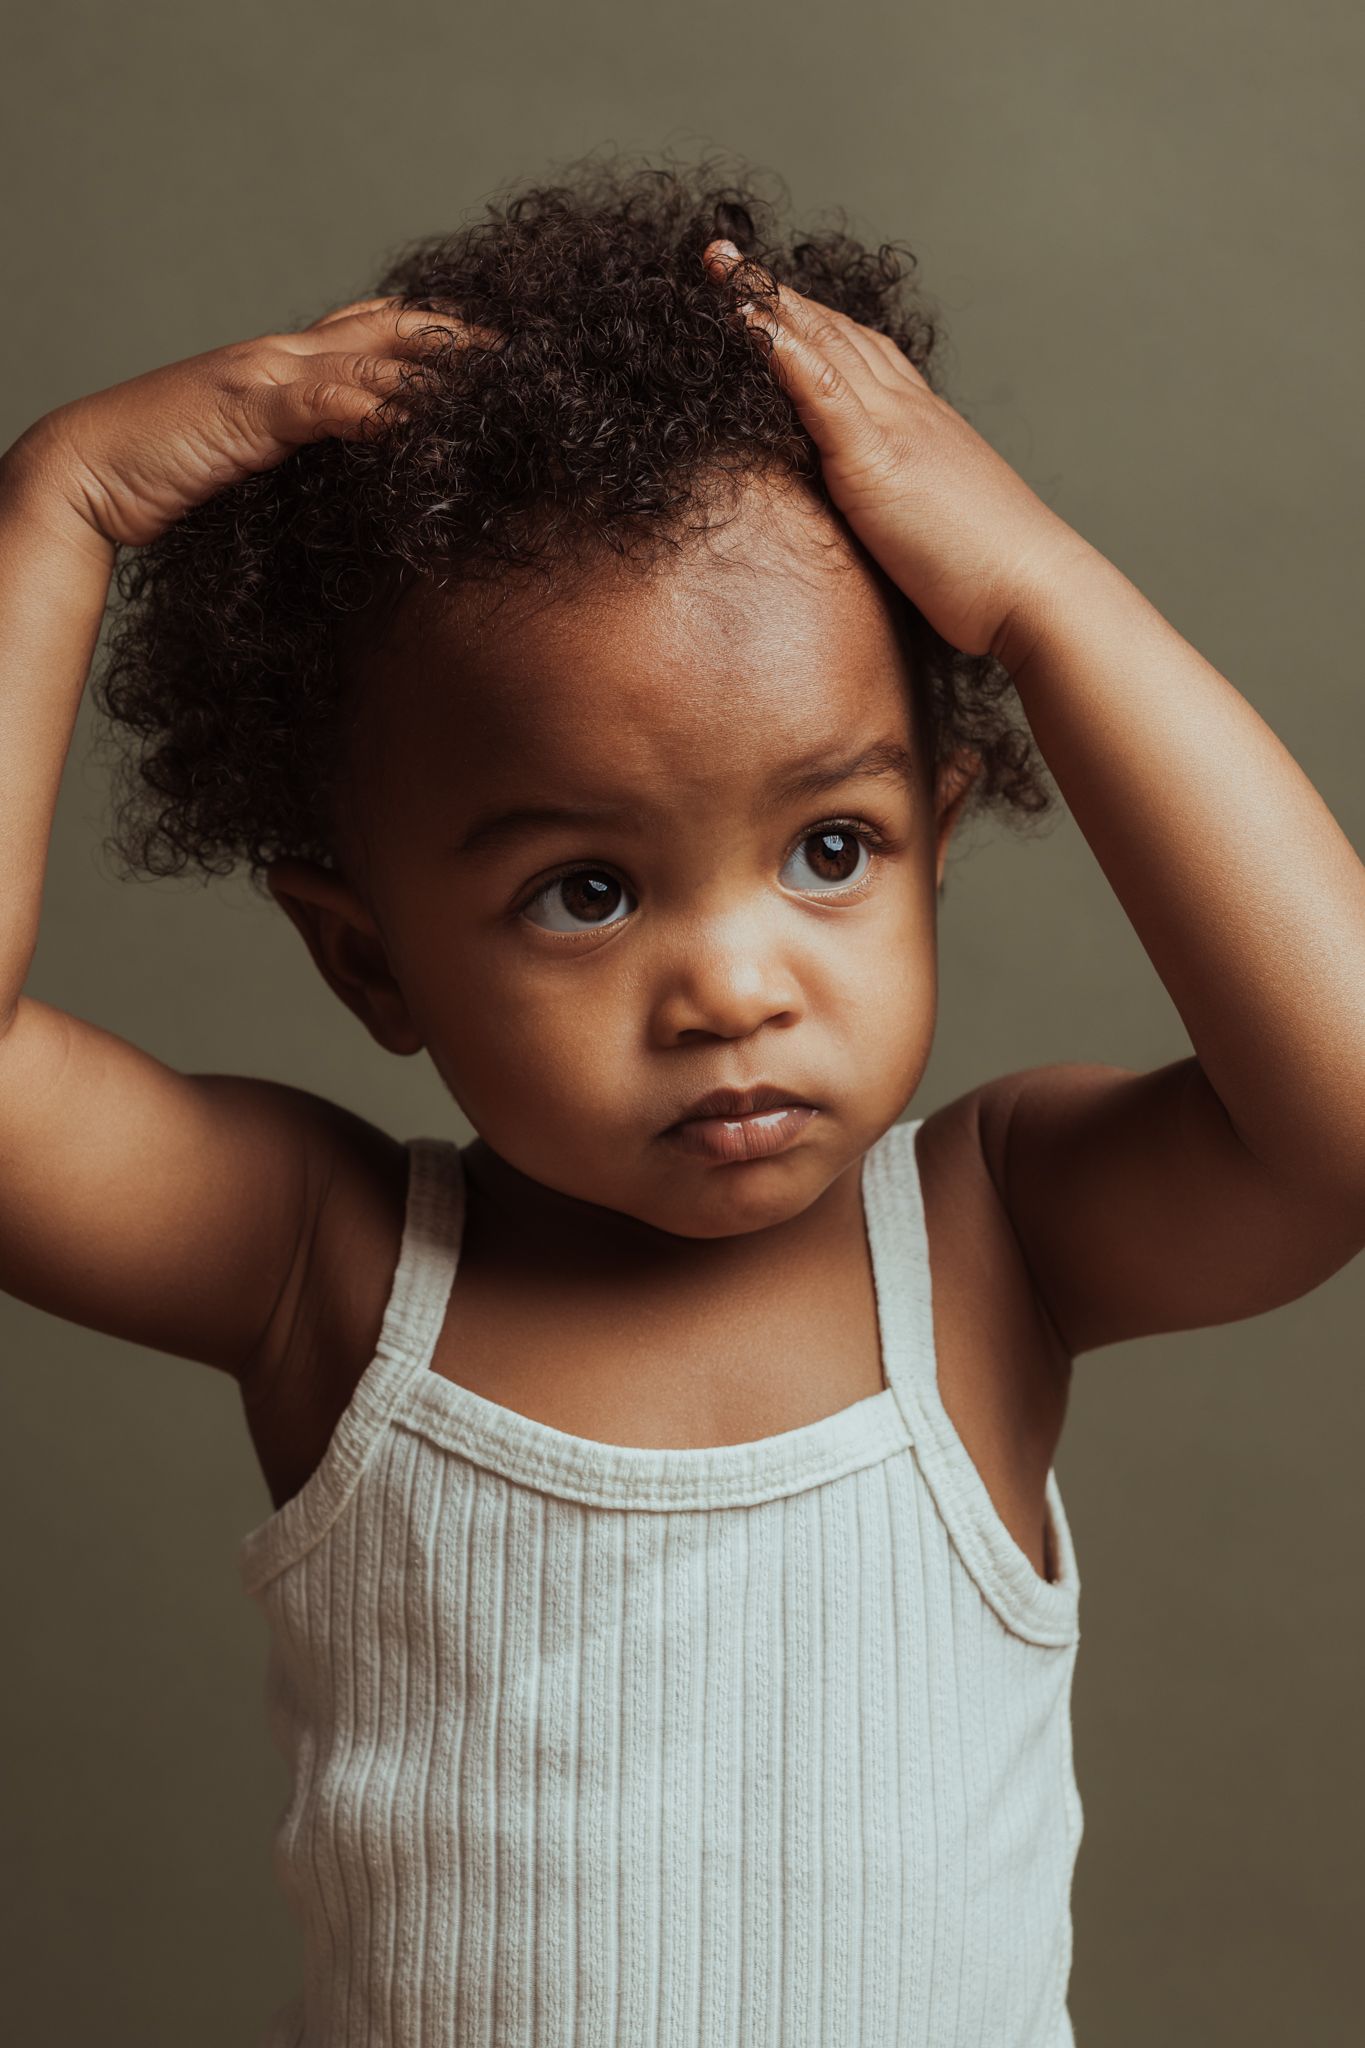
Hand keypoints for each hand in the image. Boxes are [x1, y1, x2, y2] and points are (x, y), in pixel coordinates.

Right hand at [2, 296, 492, 549]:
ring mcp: (268, 377)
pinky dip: (382, 411)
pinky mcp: (252, 411)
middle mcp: (284, 356)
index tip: (498, 363)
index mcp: (286, 365)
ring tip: (503, 395)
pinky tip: (425, 426)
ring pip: (373, 360)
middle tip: (527, 365)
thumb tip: (364, 470)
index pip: (376, 331)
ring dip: (441, 376)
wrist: (90, 475)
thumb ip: (305, 451)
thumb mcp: (256, 459)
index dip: (441, 339)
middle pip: (392, 329)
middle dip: (462, 342)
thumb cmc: (168, 475)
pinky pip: (332, 404)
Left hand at [702, 240, 1092, 663]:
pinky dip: (784, 352)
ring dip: (769, 302)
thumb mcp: (937, 525)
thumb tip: (882, 521)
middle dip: (777, 293)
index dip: (813, 322)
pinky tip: (747, 322)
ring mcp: (893, 428)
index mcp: (922, 426)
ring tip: (723, 267)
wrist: (1035, 589)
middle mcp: (908, 411)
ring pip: (825, 345)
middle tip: (726, 257)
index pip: (860, 355)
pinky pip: (823, 392)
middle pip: (835, 333)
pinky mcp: (876, 461)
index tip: (771, 296)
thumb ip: (904, 506)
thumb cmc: (990, 574)